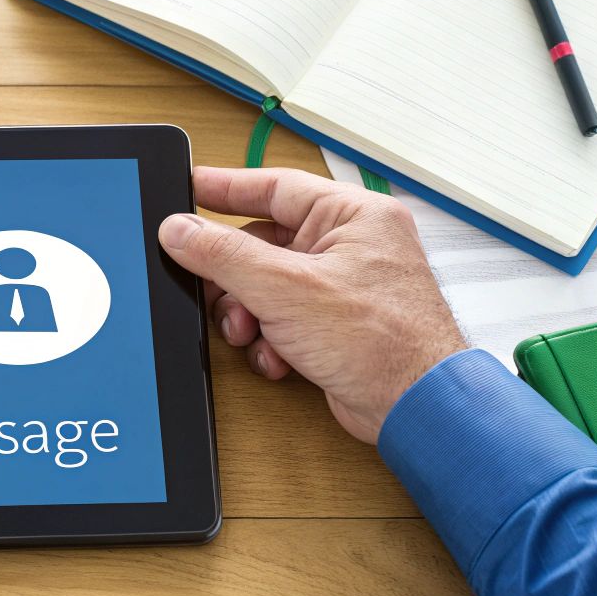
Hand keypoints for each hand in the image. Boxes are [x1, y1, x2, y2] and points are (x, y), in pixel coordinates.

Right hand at [157, 167, 466, 442]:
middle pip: (261, 244)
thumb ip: (224, 255)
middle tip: (208, 287)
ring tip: (249, 331)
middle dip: (233, 278)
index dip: (224, 189)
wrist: (416, 408)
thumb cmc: (384, 342)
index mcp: (352, 215)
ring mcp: (343, 286)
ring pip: (265, 285)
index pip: (274, 186)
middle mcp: (350, 244)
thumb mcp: (285, 288)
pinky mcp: (335, 325)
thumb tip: (180, 229)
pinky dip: (270, 338)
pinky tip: (277, 356)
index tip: (185, 190)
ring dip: (248, 314)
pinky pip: (281, 318)